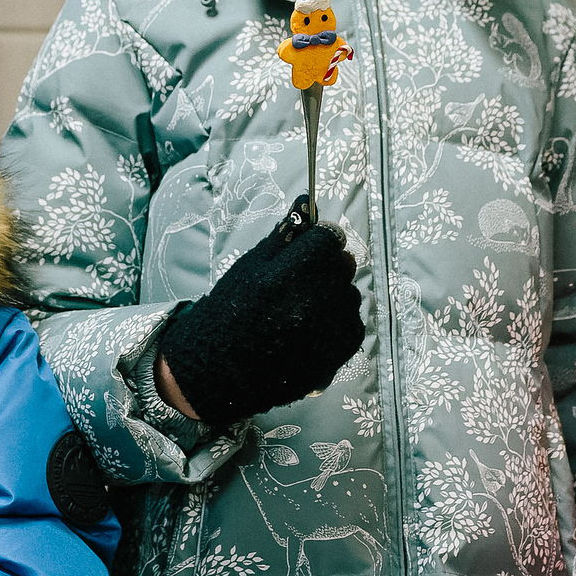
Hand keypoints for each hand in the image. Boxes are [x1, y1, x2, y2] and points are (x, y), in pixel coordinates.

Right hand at [155, 204, 365, 427]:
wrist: (222, 371)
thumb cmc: (230, 312)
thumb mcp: (249, 266)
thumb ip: (283, 235)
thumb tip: (309, 204)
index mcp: (289, 274)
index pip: (329, 237)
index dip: (318, 239)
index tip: (308, 246)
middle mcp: (315, 301)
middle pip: (343, 264)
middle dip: (326, 265)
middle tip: (300, 280)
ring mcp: (330, 330)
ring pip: (350, 293)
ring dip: (333, 293)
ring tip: (300, 309)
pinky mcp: (340, 353)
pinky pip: (352, 322)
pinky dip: (338, 320)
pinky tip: (310, 328)